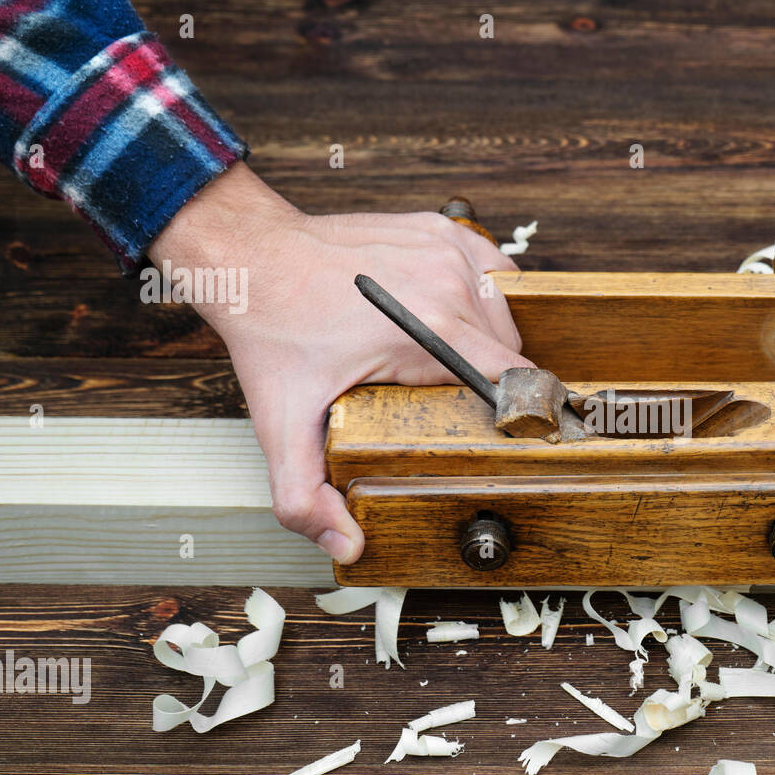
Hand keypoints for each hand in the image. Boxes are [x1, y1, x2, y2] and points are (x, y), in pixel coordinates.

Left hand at [149, 163, 530, 563]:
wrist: (251, 258)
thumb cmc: (272, 333)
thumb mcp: (283, 425)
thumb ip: (305, 496)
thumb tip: (346, 544)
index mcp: (430, 333)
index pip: (515, 380)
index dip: (522, 410)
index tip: (518, 430)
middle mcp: (449, 285)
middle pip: (511, 349)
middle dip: (490, 380)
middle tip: (449, 398)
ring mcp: (449, 251)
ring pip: (504, 310)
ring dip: (489, 339)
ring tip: (447, 358)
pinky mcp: (443, 230)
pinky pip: (492, 270)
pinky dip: (484, 296)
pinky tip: (455, 315)